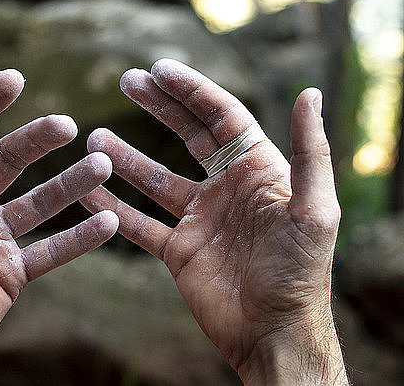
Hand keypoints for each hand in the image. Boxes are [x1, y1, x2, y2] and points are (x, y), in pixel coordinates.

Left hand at [0, 70, 118, 384]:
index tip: (14, 79)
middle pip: (9, 162)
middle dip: (37, 141)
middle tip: (67, 126)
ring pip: (39, 202)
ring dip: (71, 184)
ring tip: (101, 166)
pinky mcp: (13, 271)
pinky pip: (51, 251)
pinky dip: (79, 239)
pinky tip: (109, 222)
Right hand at [81, 59, 346, 384]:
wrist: (274, 333)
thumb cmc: (301, 274)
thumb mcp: (314, 210)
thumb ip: (310, 152)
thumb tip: (309, 93)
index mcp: (258, 171)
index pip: (221, 117)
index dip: (192, 91)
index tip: (159, 69)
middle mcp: (226, 188)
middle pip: (187, 135)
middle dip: (159, 106)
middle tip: (127, 80)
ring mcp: (199, 218)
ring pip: (155, 179)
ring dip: (126, 157)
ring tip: (95, 138)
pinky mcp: (178, 249)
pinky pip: (141, 224)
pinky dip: (115, 209)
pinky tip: (90, 194)